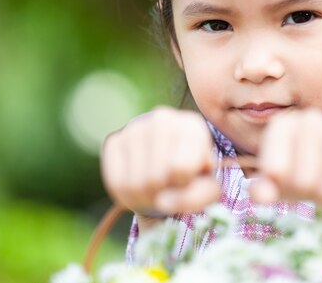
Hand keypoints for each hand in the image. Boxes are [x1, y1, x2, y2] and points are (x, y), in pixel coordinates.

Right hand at [101, 107, 219, 215]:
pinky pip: (116, 183)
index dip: (184, 185)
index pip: (181, 169)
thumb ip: (198, 197)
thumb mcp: (207, 187)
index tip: (187, 179)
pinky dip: (128, 196)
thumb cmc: (193, 173)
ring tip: (156, 189)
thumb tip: (163, 201)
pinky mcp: (114, 140)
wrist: (167, 159)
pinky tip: (139, 188)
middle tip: (169, 189)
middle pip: (155, 179)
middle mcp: (162, 119)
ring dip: (146, 198)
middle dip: (162, 195)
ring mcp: (135, 127)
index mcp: (192, 125)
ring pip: (135, 185)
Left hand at [250, 108, 321, 208]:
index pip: (276, 170)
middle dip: (306, 193)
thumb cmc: (301, 171)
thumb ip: (262, 188)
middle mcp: (310, 120)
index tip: (283, 179)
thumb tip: (260, 196)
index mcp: (282, 124)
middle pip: (304, 182)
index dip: (280, 185)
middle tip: (308, 184)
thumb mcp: (277, 180)